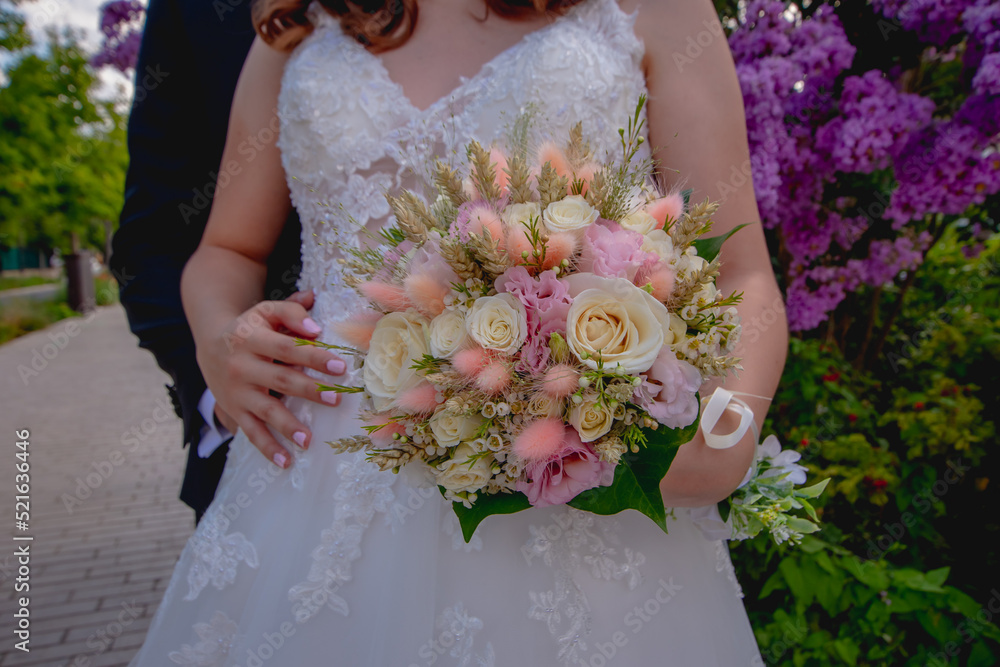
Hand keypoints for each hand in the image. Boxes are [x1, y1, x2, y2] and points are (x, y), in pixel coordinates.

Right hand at [197, 289, 346, 468]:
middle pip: (280, 380)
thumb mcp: (266, 312)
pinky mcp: (234, 410)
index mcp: (252, 338)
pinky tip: (286, 461)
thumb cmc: (251, 327)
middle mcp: (242, 366)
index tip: (339, 367)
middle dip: (309, 391)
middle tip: (336, 399)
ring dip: (288, 426)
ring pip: (265, 410)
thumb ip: (291, 311)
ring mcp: (237, 391)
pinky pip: (251, 432)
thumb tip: (316, 328)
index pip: (287, 348)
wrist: (209, 344)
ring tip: (309, 439)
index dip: (313, 357)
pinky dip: (267, 448)